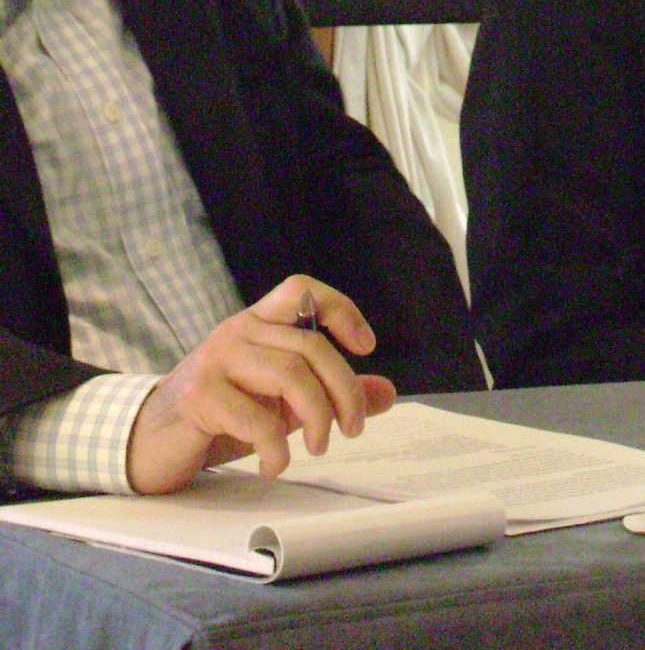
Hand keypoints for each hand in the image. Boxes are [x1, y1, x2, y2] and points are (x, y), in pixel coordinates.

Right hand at [125, 276, 396, 494]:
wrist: (147, 444)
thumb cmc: (216, 419)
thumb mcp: (278, 404)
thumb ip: (327, 394)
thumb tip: (386, 394)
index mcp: (255, 325)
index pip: (300, 290)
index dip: (339, 308)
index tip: (366, 346)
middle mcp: (235, 332)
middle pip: (309, 345)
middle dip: (344, 389)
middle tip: (354, 426)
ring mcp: (214, 360)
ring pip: (290, 375)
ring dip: (318, 417)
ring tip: (321, 446)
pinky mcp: (198, 396)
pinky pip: (258, 418)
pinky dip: (278, 449)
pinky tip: (276, 465)